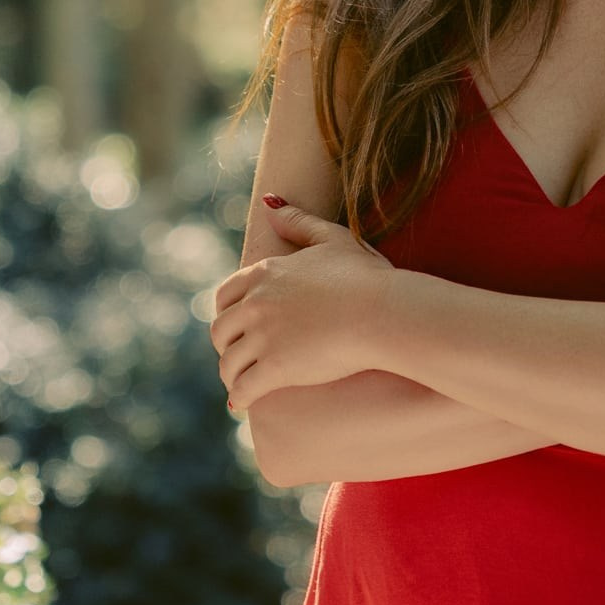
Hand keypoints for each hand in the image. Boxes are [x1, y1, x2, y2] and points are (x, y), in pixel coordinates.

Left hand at [211, 198, 398, 412]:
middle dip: (227, 345)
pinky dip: (238, 398)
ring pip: (228, 362)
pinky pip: (242, 388)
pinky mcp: (275, 368)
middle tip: (239, 357)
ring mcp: (263, 336)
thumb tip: (269, 202)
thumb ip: (299, 221)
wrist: (384, 312)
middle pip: (220, 330)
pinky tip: (243, 403)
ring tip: (240, 384)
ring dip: (231, 375)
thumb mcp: (333, 238)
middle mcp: (256, 303)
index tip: (237, 326)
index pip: (225, 295)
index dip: (228, 313)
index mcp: (266, 273)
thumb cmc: (366, 277)